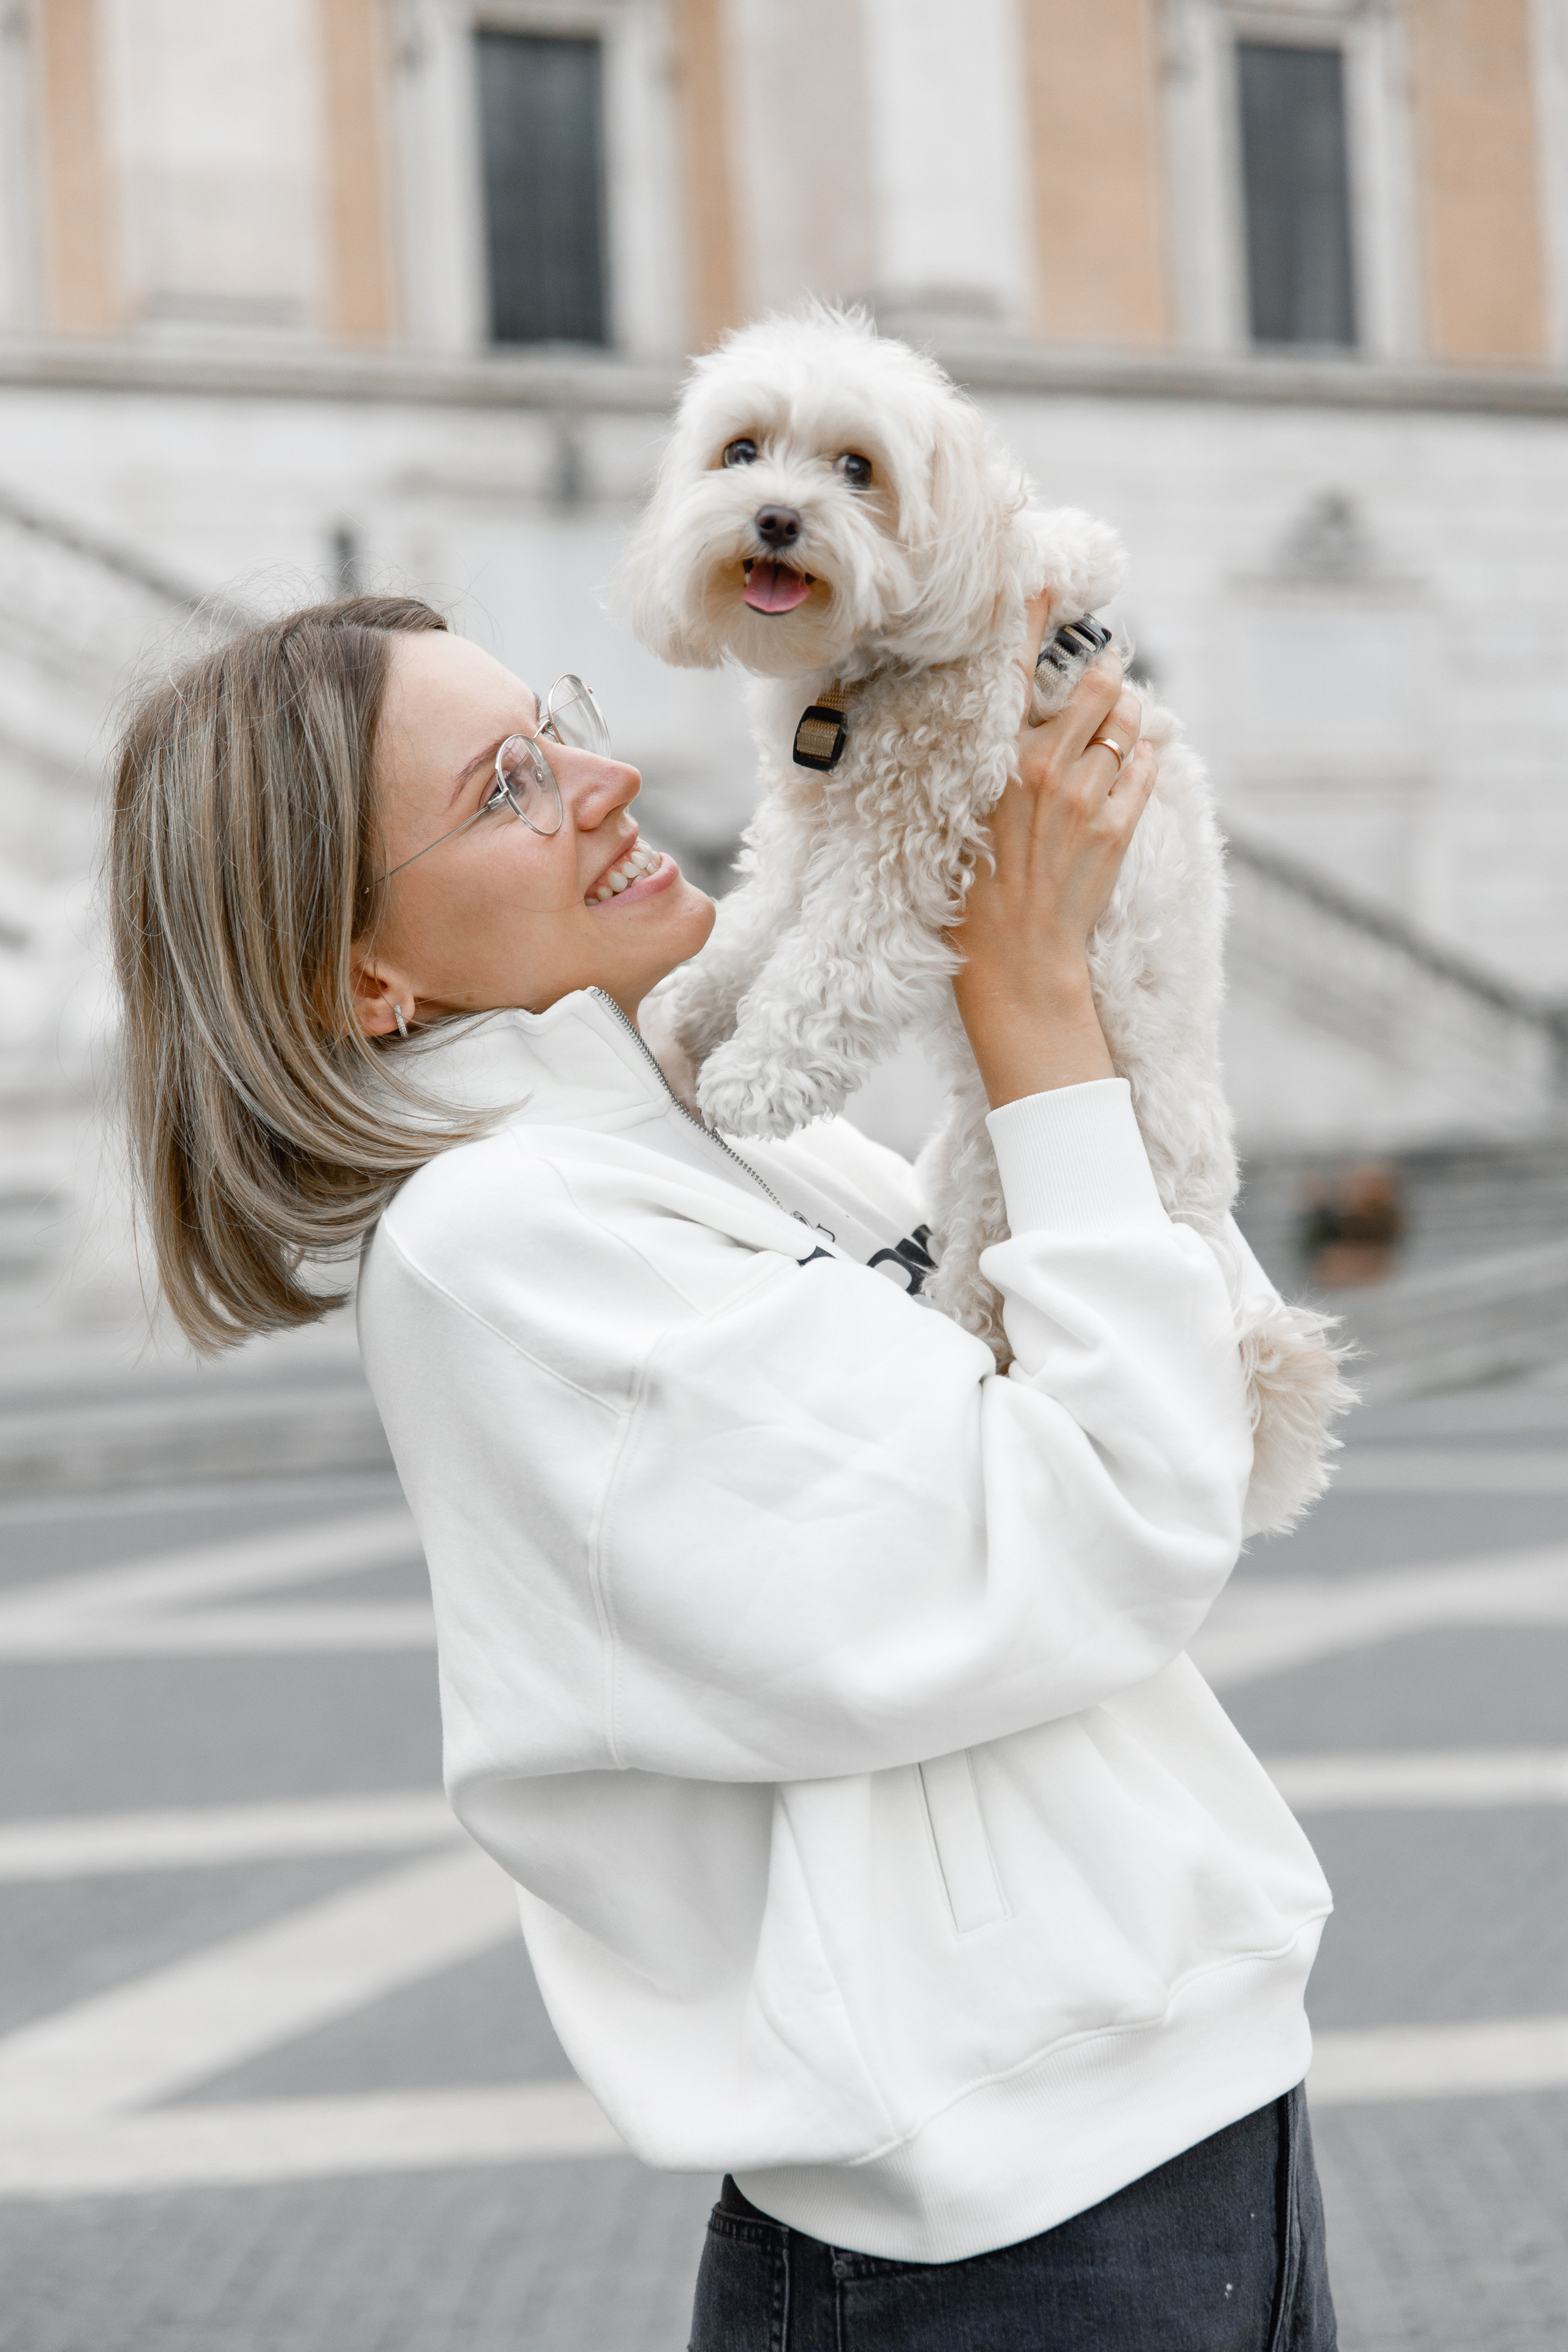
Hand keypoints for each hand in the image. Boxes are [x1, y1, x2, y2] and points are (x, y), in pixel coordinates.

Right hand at [948, 590, 1156, 1107]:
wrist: (1016, 963)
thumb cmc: (977, 898)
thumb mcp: (966, 819)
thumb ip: (994, 767)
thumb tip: (1025, 722)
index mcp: (998, 765)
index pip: (1017, 674)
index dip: (1033, 623)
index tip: (1044, 583)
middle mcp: (1045, 771)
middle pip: (1092, 689)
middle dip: (1103, 670)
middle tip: (1106, 661)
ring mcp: (1087, 799)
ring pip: (1125, 723)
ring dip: (1126, 714)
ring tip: (1117, 717)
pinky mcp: (1118, 827)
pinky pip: (1144, 766)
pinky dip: (1143, 754)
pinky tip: (1131, 757)